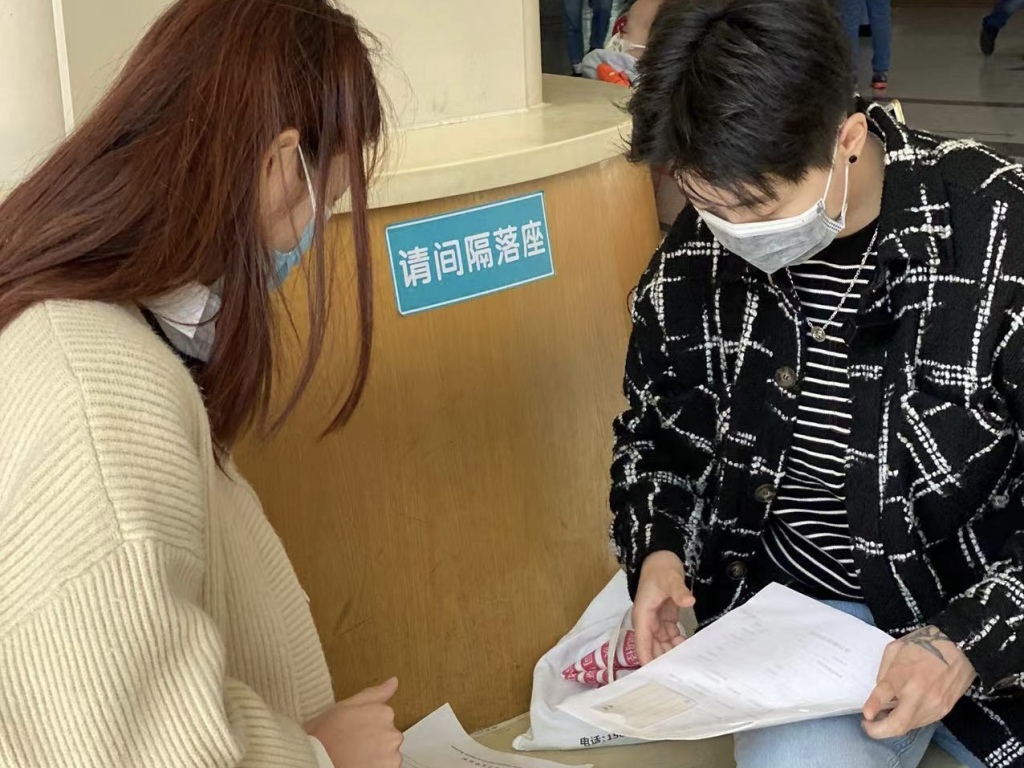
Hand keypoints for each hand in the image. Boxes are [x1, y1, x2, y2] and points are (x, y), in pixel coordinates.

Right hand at [306, 678, 402, 767]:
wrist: (317, 761)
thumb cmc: (325, 736)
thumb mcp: (345, 706)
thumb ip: (374, 694)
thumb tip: (393, 681)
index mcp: (383, 713)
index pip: (383, 718)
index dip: (366, 725)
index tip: (353, 731)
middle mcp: (392, 733)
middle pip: (388, 736)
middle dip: (374, 741)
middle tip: (352, 745)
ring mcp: (392, 755)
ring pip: (388, 754)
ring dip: (376, 756)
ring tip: (354, 757)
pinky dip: (376, 767)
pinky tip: (359, 765)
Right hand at [632, 550, 694, 664]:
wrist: (660, 557)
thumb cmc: (661, 568)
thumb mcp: (670, 578)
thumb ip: (678, 590)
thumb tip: (688, 601)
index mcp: (643, 615)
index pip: (642, 642)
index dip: (648, 659)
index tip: (656, 675)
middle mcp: (647, 621)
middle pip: (652, 647)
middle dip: (663, 660)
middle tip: (679, 674)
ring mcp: (655, 621)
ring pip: (661, 644)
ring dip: (672, 653)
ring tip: (686, 663)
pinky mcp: (664, 618)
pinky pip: (669, 636)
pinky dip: (677, 643)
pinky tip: (688, 647)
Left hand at [862, 626, 976, 739]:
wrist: (960, 649)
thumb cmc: (925, 644)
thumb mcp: (895, 649)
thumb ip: (884, 671)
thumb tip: (880, 690)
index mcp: (903, 674)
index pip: (884, 695)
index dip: (872, 707)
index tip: (866, 714)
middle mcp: (919, 694)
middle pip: (898, 724)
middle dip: (879, 731)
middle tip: (868, 726)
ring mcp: (933, 705)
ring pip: (909, 727)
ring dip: (892, 727)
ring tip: (882, 718)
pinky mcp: (944, 710)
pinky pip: (921, 722)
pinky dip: (908, 721)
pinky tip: (901, 713)